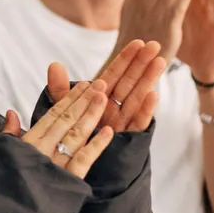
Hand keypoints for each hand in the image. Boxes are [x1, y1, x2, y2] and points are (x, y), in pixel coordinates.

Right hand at [2, 72, 111, 179]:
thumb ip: (8, 135)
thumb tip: (11, 112)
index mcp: (26, 144)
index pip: (51, 117)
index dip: (68, 99)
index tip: (82, 85)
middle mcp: (42, 151)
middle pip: (66, 121)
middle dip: (84, 101)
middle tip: (100, 83)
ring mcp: (55, 166)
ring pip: (76, 135)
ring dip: (92, 115)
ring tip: (104, 98)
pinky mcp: (66, 183)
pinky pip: (83, 161)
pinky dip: (97, 146)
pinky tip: (109, 132)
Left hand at [48, 41, 165, 133]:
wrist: (75, 169)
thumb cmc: (72, 139)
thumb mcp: (63, 112)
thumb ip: (61, 90)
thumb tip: (54, 64)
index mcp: (99, 99)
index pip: (114, 75)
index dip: (125, 59)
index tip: (136, 42)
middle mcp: (113, 109)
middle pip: (129, 83)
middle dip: (141, 64)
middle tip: (154, 45)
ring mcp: (122, 123)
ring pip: (137, 98)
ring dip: (148, 80)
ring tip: (159, 61)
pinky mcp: (127, 139)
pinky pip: (137, 123)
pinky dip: (145, 110)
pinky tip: (153, 94)